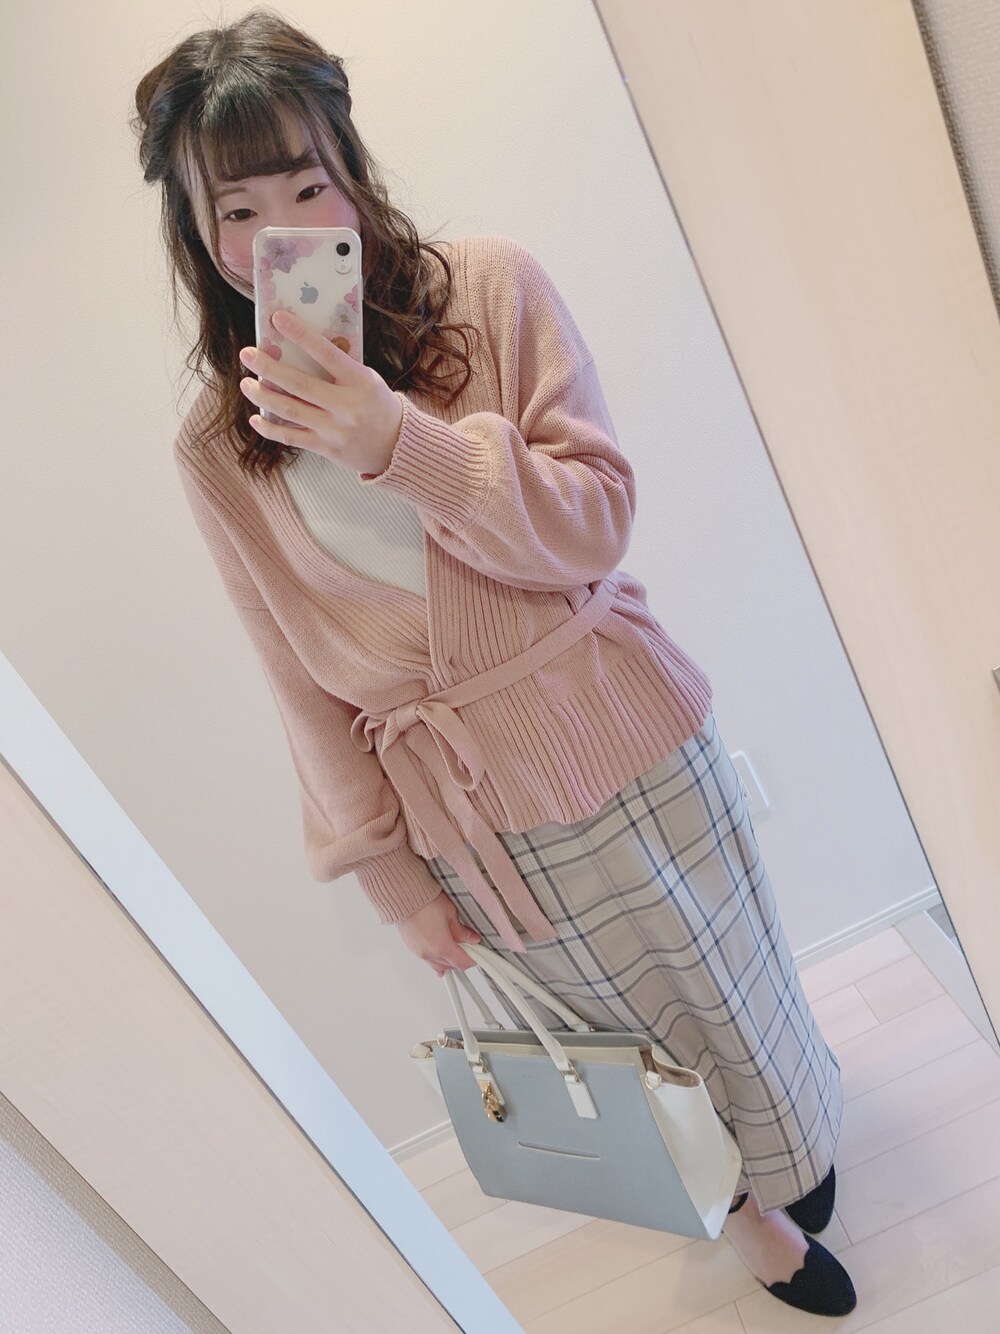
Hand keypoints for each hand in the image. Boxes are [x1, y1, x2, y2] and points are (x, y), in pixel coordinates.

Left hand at [238, 309, 403, 476]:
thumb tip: (300, 347)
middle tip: (247, 354)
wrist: (396, 446)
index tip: (277, 319)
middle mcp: (347, 406)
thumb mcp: (368, 379)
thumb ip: (340, 367)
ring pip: (290, 410)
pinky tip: (256, 417)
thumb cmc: (377, 405)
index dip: (300, 335)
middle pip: (299, 384)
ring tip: (246, 383)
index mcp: (360, 381)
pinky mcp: (326, 448)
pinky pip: (291, 438)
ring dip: (263, 396)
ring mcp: (335, 429)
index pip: (326, 353)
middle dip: (269, 368)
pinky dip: (270, 429)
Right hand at [395, 891, 482, 976]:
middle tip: (467, 945)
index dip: (473, 959)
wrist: (402, 896)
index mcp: (441, 947)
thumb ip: (462, 930)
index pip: (462, 963)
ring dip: (448, 959)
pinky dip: (436, 957)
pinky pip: (427, 959)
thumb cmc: (424, 901)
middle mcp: (429, 953)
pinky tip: (439, 950)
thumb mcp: (450, 913)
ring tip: (453, 945)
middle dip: (461, 957)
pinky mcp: (411, 947)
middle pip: (451, 966)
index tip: (478, 953)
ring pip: (439, 964)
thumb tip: (471, 938)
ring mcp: (419, 952)